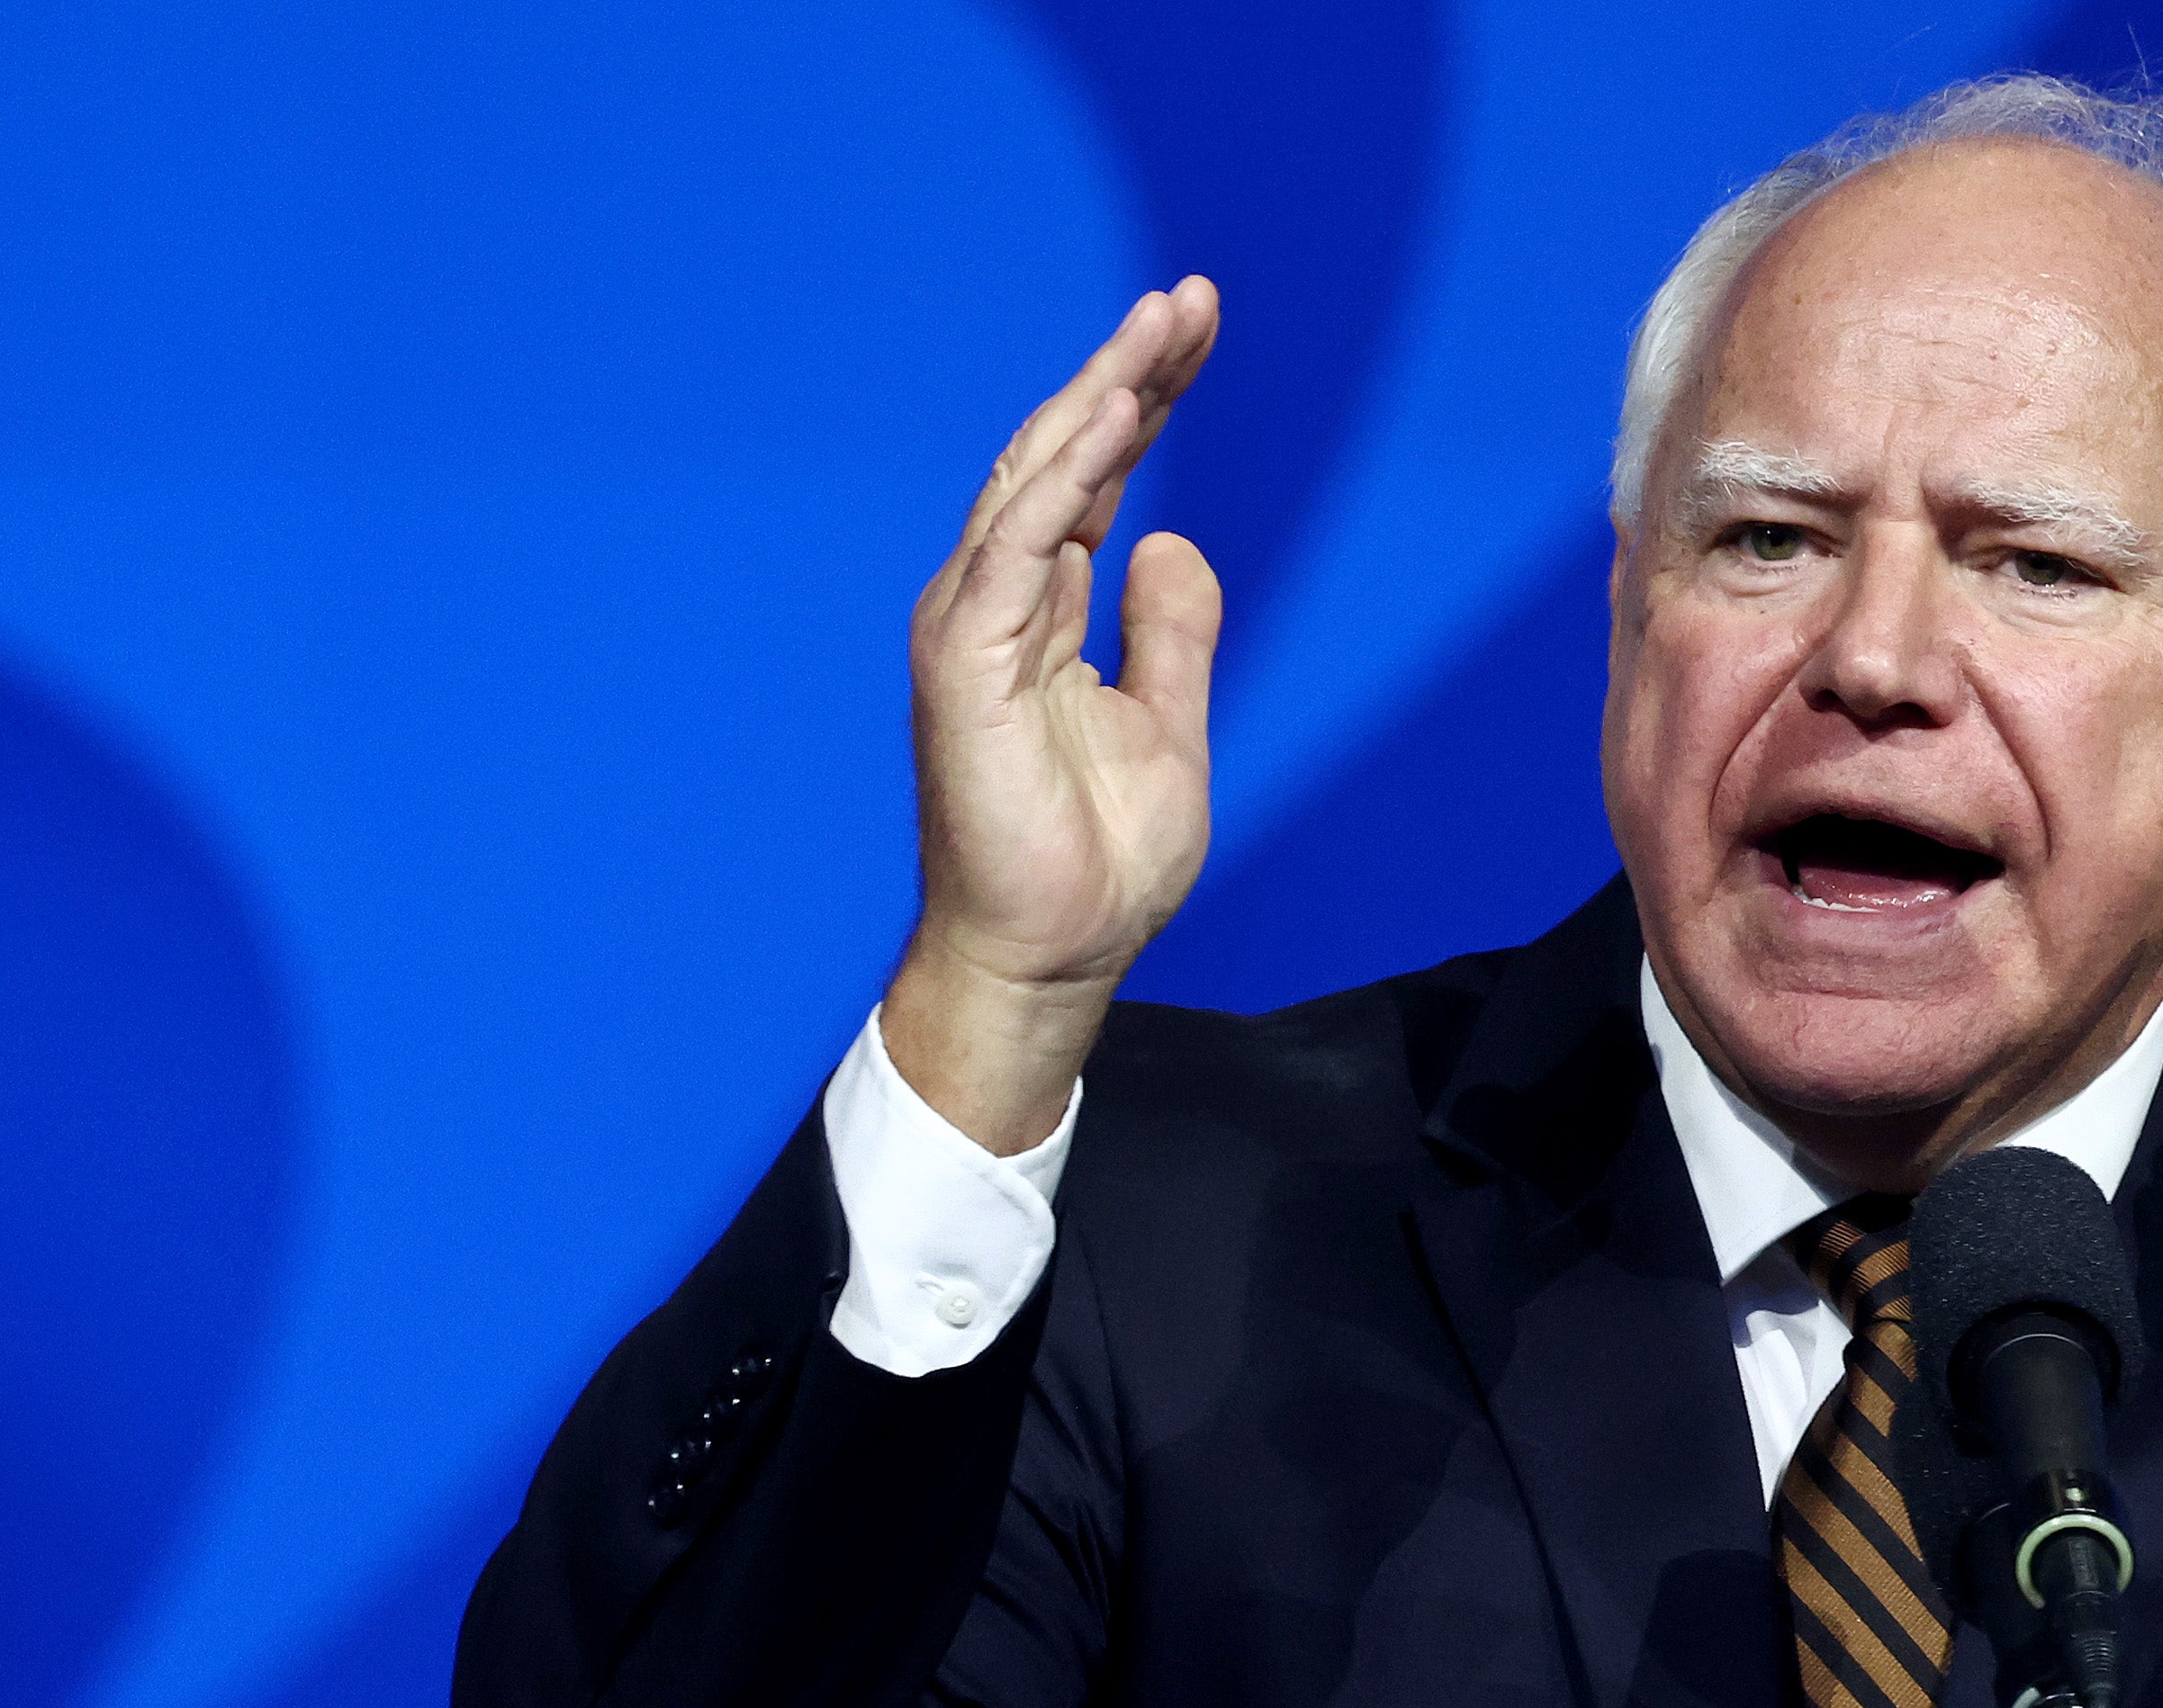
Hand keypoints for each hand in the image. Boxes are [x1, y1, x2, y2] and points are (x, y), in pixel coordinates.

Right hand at [888, 279, 1225, 1152]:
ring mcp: (973, 625)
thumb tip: (1176, 541)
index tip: (1197, 331)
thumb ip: (1171, 632)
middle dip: (1127, 371)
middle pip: (1064, 455)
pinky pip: (1016, 543)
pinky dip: (1064, 473)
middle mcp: (998, 601)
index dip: (1144, 400)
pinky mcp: (964, 660)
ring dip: (1099, 396)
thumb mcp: (1169, 726)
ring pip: (1035, 478)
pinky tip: (1115, 414)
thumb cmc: (1098, 861)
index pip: (1095, 477)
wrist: (1052, 955)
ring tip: (1160, 328)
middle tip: (1190, 298)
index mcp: (1042, 609)